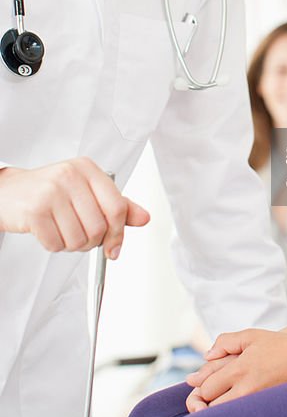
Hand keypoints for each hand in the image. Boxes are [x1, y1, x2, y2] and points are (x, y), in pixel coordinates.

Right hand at [0, 160, 149, 257]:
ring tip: (62, 230)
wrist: (7, 192)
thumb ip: (116, 205)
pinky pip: (56, 244)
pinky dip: (54, 246)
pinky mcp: (35, 211)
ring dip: (72, 245)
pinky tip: (48, 232)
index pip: (117, 207)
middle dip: (91, 241)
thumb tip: (144, 218)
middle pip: (99, 228)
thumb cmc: (48, 192)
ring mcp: (51, 192)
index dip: (119, 233)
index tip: (114, 247)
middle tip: (79, 234)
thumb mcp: (86, 191)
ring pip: (79, 240)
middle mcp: (70, 176)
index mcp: (88, 169)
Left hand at [184, 329, 286, 411]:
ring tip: (222, 403)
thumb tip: (206, 356)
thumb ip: (225, 342)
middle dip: (205, 404)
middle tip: (210, 397)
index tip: (205, 383)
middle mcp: (247, 390)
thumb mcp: (251, 336)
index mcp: (240, 369)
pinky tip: (236, 410)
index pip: (206, 389)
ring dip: (218, 414)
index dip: (201, 387)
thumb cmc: (280, 346)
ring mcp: (257, 405)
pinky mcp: (267, 414)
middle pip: (211, 409)